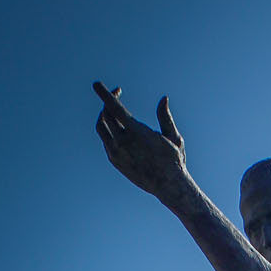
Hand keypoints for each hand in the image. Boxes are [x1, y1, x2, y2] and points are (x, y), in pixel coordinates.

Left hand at [93, 82, 187, 198]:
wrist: (168, 186)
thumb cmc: (174, 160)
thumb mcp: (174, 137)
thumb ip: (165, 117)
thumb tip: (163, 99)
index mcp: (136, 133)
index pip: (114, 109)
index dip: (105, 95)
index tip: (97, 84)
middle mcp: (122, 143)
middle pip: (106, 115)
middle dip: (108, 102)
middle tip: (117, 94)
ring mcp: (116, 153)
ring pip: (101, 128)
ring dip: (103, 115)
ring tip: (110, 109)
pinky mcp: (114, 161)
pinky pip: (105, 141)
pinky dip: (107, 130)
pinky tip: (116, 127)